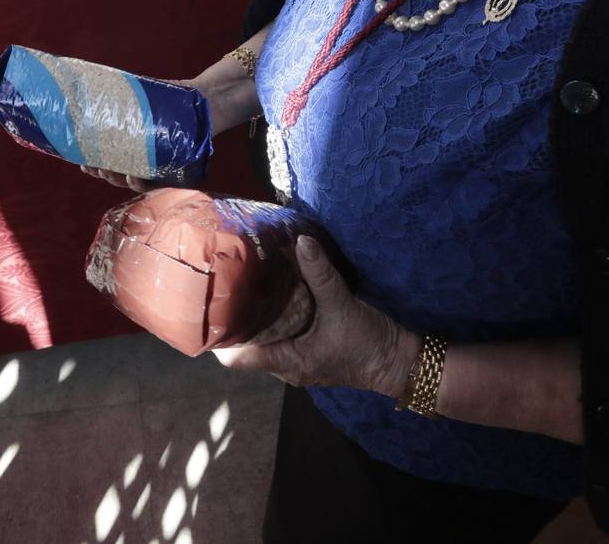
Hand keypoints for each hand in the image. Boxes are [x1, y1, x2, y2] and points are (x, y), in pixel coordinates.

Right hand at [79, 78, 199, 191]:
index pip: (108, 161)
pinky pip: (157, 182)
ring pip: (132, 181)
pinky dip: (143, 181)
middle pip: (117, 174)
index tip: (80, 160)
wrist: (203, 101)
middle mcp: (144, 160)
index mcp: (133, 146)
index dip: (93, 164)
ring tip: (109, 172)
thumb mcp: (144, 98)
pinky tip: (134, 175)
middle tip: (91, 166)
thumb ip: (125, 99)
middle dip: (102, 172)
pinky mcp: (176, 171)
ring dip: (118, 179)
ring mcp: (159, 167)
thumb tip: (96, 86)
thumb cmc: (172, 100)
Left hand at [213, 236, 418, 395]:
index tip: (208, 308)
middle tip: (224, 287)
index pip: (236, 358)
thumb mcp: (342, 306)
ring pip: (265, 340)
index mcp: (286, 363)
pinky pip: (282, 336)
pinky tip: (272, 294)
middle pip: (247, 347)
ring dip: (256, 318)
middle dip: (236, 320)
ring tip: (243, 286)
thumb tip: (299, 241)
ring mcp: (298, 361)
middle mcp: (286, 367)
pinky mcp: (310, 352)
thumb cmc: (367, 343)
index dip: (218, 337)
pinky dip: (275, 319)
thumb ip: (320, 274)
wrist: (400, 361)